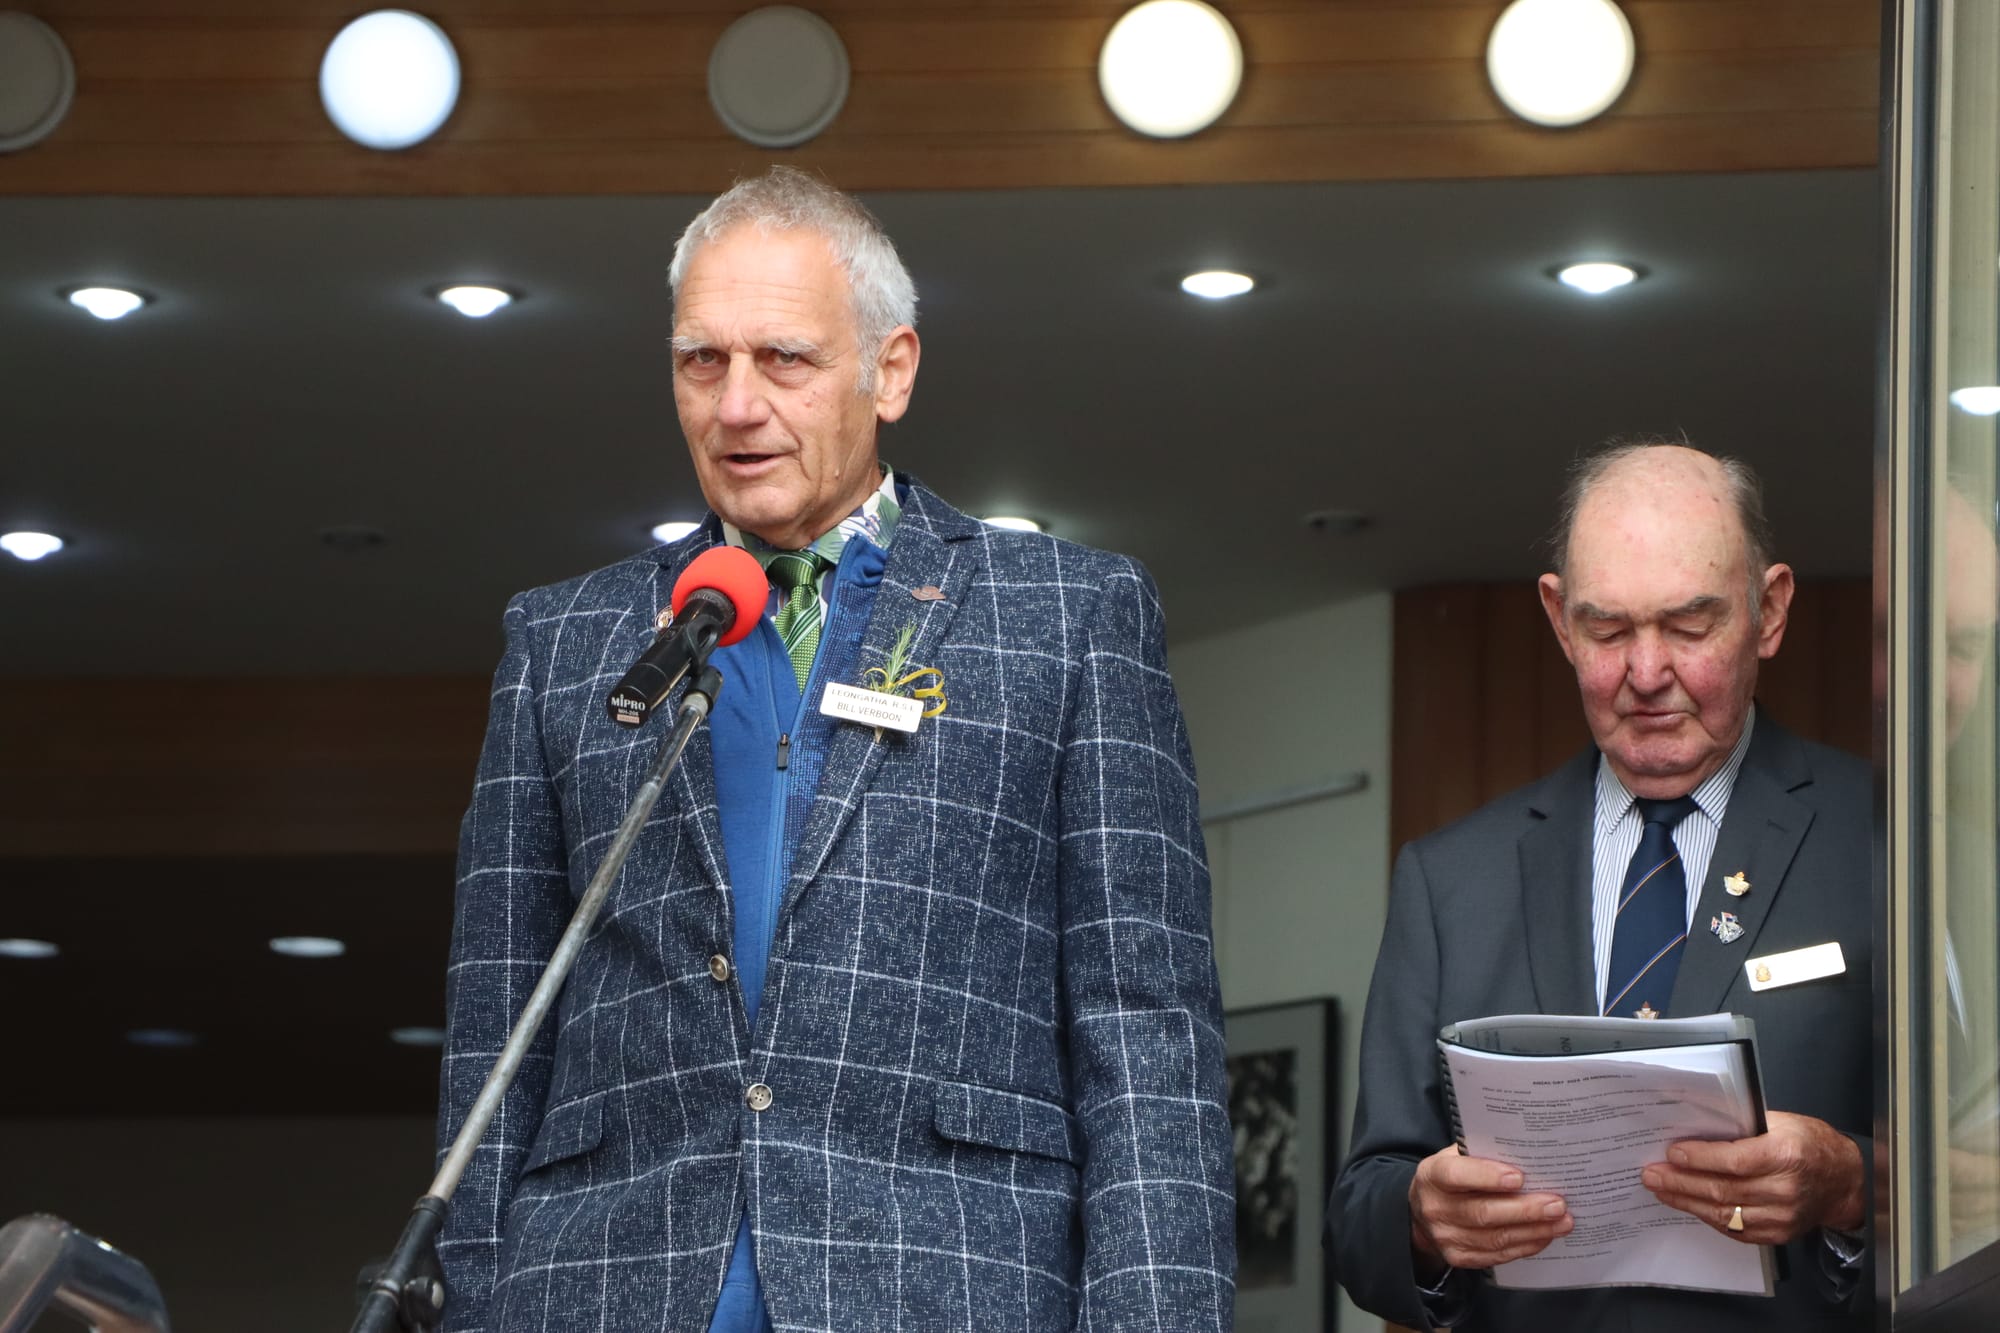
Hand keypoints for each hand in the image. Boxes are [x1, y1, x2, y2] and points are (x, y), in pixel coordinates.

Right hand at [1407, 1145, 1571, 1276]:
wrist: (1425, 1210)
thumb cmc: (1452, 1176)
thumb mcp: (1457, 1157)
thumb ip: (1484, 1154)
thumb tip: (1529, 1153)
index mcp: (1432, 1175)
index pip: (1457, 1175)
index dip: (1487, 1176)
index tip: (1520, 1177)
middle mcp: (1435, 1209)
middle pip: (1482, 1213)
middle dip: (1525, 1210)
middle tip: (1557, 1204)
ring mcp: (1446, 1237)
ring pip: (1495, 1238)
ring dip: (1533, 1230)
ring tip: (1562, 1221)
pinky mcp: (1458, 1257)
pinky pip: (1497, 1255)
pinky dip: (1525, 1246)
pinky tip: (1544, 1235)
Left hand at [1640, 1111, 1864, 1243]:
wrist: (1844, 1181)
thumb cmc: (1811, 1144)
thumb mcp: (1782, 1122)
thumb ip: (1744, 1126)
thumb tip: (1698, 1124)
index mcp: (1787, 1155)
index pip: (1735, 1160)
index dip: (1700, 1158)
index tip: (1672, 1153)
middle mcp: (1785, 1189)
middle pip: (1723, 1189)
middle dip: (1680, 1182)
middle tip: (1651, 1174)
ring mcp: (1781, 1217)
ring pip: (1724, 1213)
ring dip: (1686, 1201)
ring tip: (1660, 1189)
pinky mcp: (1777, 1234)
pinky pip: (1734, 1230)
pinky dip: (1707, 1216)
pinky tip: (1688, 1204)